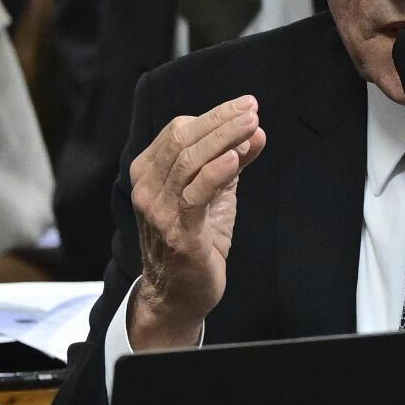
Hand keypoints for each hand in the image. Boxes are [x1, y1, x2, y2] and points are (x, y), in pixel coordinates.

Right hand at [126, 95, 264, 350]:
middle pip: (182, 140)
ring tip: (251, 125)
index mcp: (149, 172)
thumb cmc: (194, 241)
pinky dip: (216, 173)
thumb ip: (232, 162)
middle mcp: (147, 188)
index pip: (178, 130)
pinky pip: (195, 195)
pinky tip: (236, 158)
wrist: (178, 297)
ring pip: (189, 161)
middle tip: (251, 110)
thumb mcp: (214, 195)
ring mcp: (159, 211)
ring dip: (223, 138)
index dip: (214, 116)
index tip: (246, 108)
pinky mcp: (178, 233)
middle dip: (220, 120)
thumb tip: (256, 132)